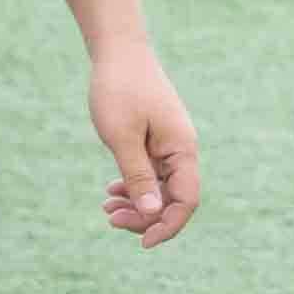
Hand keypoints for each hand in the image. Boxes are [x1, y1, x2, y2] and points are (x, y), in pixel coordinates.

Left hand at [85, 33, 198, 245]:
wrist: (117, 50)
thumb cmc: (118, 89)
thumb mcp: (122, 138)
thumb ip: (138, 177)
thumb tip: (152, 215)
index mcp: (182, 149)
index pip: (187, 201)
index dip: (168, 226)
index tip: (143, 242)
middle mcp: (181, 150)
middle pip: (173, 199)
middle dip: (145, 217)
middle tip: (109, 218)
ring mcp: (169, 145)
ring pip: (160, 189)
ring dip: (136, 204)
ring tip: (106, 209)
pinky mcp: (155, 140)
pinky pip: (151, 174)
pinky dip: (133, 186)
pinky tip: (112, 191)